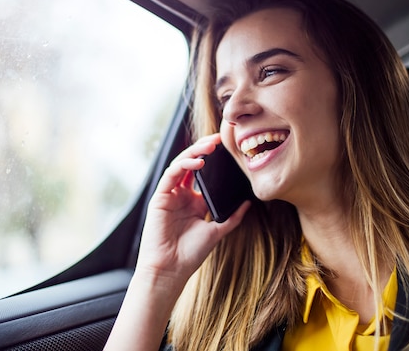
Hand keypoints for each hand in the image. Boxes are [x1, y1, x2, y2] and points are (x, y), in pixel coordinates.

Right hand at [136, 133, 249, 286]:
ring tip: (210, 146)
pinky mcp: (160, 197)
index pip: (203, 174)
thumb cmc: (191, 254)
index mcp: (194, 202)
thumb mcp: (217, 231)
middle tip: (219, 139)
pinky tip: (198, 162)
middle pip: (191, 164)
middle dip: (204, 149)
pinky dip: (183, 165)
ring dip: (194, 152)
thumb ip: (232, 217)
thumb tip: (249, 203)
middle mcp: (181, 195)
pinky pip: (171, 175)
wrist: (171, 269)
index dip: (213, 160)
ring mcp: (169, 195)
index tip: (228, 149)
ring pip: (180, 164)